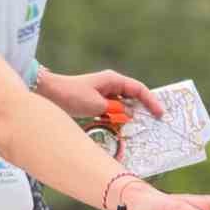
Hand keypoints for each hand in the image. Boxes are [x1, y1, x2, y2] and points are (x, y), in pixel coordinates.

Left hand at [40, 69, 162, 120]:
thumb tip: (129, 115)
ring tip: (140, 130)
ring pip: (123, 105)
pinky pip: (113, 111)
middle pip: (134, 97)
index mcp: (114, 80)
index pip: (139, 89)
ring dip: (130, 117)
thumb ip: (116, 111)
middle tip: (154, 123)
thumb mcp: (98, 106)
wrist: (49, 93)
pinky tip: (121, 129)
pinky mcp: (97, 102)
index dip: (151, 102)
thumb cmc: (72, 95)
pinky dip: (118, 119)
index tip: (159, 115)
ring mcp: (104, 93)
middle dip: (144, 110)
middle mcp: (111, 84)